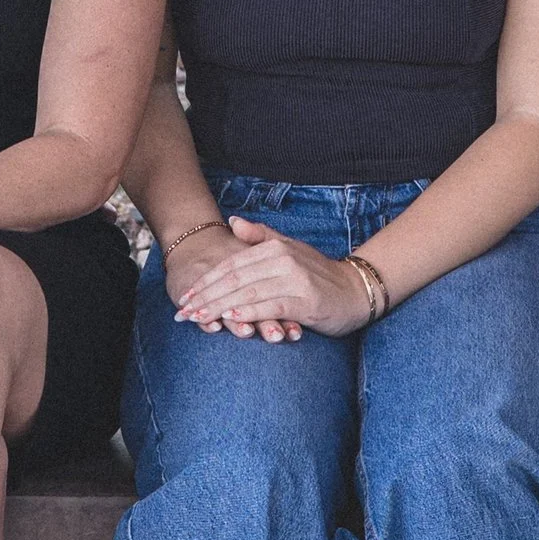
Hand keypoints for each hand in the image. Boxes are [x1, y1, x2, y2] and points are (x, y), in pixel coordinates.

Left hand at [177, 216, 370, 340]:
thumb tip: (232, 220)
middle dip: (205, 297)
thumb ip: (260, 236)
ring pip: (248, 292)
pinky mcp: (306, 300)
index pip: (231, 265)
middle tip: (182, 313)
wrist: (355, 291)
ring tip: (198, 318)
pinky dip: (250, 311)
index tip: (185, 297)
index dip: (206, 282)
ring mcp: (295, 280)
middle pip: (234, 279)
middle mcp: (282, 259)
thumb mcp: (289, 249)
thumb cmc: (318, 274)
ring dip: (219, 307)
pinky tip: (232, 318)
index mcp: (275, 247)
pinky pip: (272, 306)